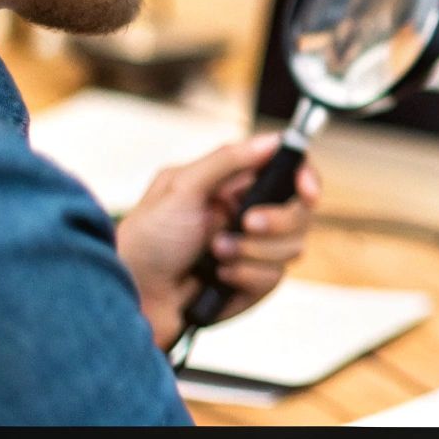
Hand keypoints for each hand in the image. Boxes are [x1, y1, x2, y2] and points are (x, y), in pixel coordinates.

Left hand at [116, 134, 322, 348]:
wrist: (131, 298)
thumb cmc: (145, 240)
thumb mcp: (180, 188)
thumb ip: (227, 160)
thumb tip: (272, 140)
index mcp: (231, 186)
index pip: (287, 173)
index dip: (305, 178)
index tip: (306, 190)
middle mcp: (246, 215)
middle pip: (300, 213)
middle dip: (275, 221)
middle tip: (244, 223)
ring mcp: (252, 251)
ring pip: (292, 248)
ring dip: (251, 252)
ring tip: (214, 255)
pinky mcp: (250, 284)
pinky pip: (273, 279)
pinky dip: (244, 278)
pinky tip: (215, 279)